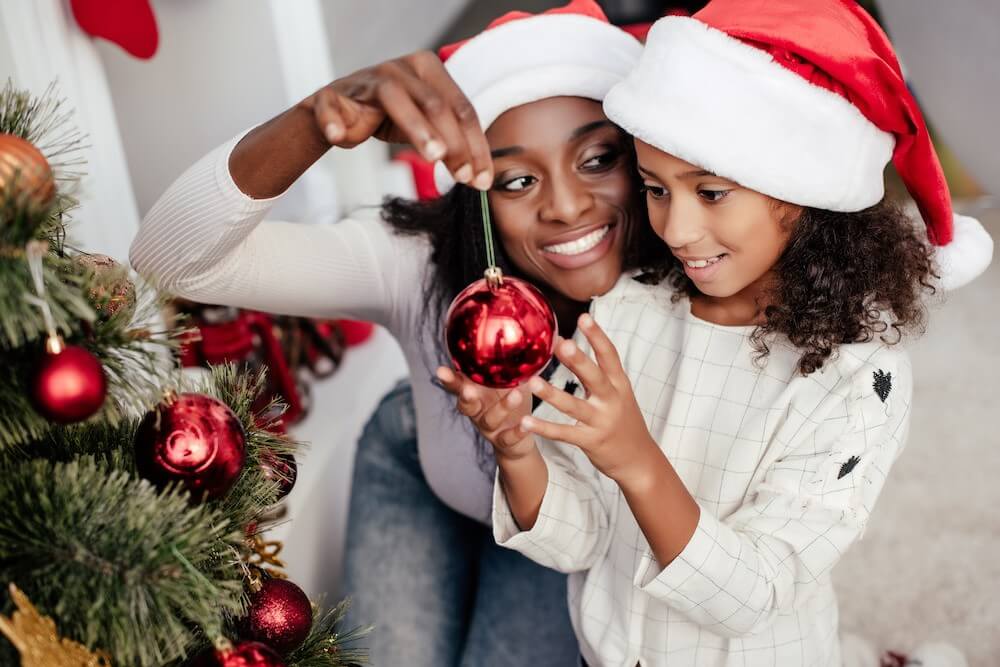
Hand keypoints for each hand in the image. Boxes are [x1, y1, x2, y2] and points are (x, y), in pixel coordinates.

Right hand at [301, 51, 492, 189]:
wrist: (336, 113)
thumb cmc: (388, 116)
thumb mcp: (425, 127)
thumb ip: (451, 143)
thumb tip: (481, 175)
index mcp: (428, 69)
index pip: (460, 108)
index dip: (475, 145)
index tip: (481, 178)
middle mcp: (400, 68)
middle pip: (434, 104)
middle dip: (453, 142)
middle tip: (463, 175)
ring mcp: (366, 79)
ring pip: (394, 98)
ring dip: (417, 128)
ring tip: (433, 156)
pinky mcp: (332, 95)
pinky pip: (332, 106)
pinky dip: (334, 121)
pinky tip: (339, 136)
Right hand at [435, 366, 536, 461]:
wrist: (518, 440)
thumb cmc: (511, 401)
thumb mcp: (508, 380)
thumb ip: (508, 362)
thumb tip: (520, 328)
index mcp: (476, 393)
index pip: (457, 385)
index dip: (448, 379)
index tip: (440, 370)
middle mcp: (478, 411)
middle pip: (465, 405)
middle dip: (465, 397)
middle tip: (468, 389)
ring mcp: (490, 428)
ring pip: (489, 419)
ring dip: (502, 407)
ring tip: (516, 395)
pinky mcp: (504, 442)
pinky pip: (508, 438)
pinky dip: (517, 432)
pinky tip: (526, 425)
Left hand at [521, 314, 658, 484]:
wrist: (639, 460)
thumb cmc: (624, 421)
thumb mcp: (619, 394)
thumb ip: (599, 373)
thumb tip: (570, 345)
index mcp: (619, 385)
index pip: (610, 356)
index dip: (597, 336)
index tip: (583, 317)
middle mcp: (612, 400)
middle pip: (595, 377)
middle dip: (578, 361)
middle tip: (562, 344)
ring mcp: (601, 422)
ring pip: (574, 406)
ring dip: (552, 394)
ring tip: (532, 382)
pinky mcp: (590, 441)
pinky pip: (564, 433)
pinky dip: (544, 428)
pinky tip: (526, 421)